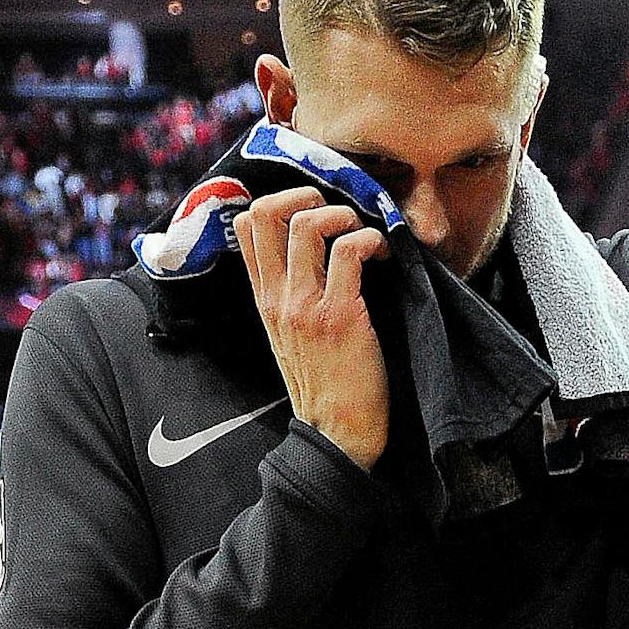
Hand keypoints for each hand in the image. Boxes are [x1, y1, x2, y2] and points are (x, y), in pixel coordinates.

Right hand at [233, 188, 391, 470]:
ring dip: (343, 214)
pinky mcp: (341, 316)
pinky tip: (383, 255)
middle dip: (307, 194)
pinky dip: (371, 240)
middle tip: (338, 213)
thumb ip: (289, 298)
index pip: (245, 227)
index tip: (311, 207)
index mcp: (264, 299)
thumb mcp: (290, 338)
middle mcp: (278, 298)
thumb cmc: (325, 385)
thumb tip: (310, 257)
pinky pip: (350, 251)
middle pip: (267, 212)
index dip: (278, 200)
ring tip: (363, 233)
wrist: (337, 434)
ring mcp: (306, 306)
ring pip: (309, 224)